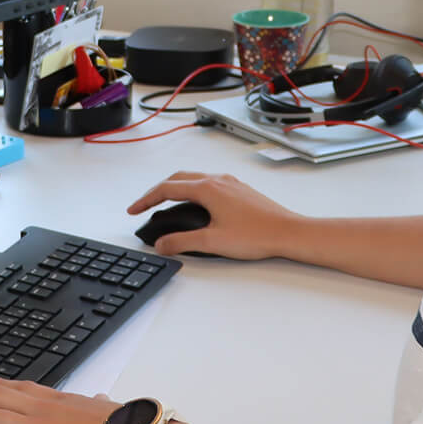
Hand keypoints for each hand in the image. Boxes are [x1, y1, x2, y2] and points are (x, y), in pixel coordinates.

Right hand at [127, 172, 309, 259]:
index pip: (167, 189)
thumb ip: (182, 242)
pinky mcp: (240, 190)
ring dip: (175, 188)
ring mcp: (230, 183)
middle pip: (178, 179)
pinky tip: (195, 205)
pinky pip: (208, 183)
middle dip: (157, 191)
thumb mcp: (213, 242)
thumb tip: (161, 244)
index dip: (146, 200)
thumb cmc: (257, 235)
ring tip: (165, 203)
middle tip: (144, 206)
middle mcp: (218, 180)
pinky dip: (192, 190)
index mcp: (208, 189)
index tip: (134, 210)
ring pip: (194, 179)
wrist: (289, 233)